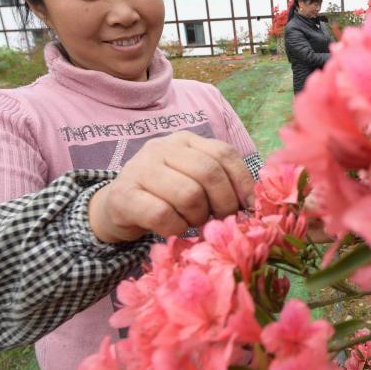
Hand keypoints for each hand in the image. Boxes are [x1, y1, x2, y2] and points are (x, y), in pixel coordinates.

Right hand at [88, 132, 255, 242]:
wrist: (116, 207)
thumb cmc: (165, 196)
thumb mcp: (193, 180)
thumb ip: (220, 181)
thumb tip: (254, 201)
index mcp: (185, 140)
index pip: (224, 153)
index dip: (243, 182)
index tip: (248, 206)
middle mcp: (162, 147)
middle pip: (209, 173)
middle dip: (223, 203)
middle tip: (219, 220)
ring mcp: (140, 168)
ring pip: (188, 195)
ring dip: (197, 218)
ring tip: (192, 222)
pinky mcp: (124, 195)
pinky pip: (163, 215)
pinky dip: (176, 228)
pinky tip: (173, 228)